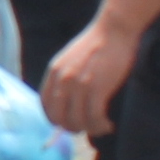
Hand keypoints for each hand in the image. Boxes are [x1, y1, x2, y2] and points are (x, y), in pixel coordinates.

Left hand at [43, 16, 135, 136]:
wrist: (114, 30)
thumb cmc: (98, 45)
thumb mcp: (71, 59)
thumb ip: (66, 78)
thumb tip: (67, 105)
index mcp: (54, 72)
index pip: (45, 105)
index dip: (56, 119)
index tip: (68, 124)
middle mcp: (62, 80)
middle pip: (58, 118)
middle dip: (72, 128)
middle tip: (88, 128)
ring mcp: (78, 84)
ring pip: (77, 121)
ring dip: (90, 130)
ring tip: (102, 127)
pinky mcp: (96, 88)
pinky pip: (94, 117)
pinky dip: (100, 126)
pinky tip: (108, 124)